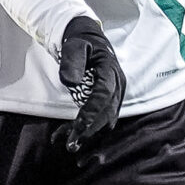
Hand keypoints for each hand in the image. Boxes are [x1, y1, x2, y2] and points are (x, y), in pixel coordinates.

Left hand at [56, 17, 125, 151]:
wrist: (90, 40)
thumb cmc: (81, 42)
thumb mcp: (74, 46)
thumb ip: (71, 60)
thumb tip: (70, 81)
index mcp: (110, 71)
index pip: (104, 94)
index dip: (92, 112)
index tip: (78, 127)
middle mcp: (117, 85)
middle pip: (107, 112)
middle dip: (90, 129)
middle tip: (71, 144)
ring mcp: (115, 95)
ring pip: (105, 120)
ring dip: (89, 133)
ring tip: (69, 144)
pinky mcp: (109, 102)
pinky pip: (101, 119)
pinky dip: (87, 129)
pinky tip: (68, 134)